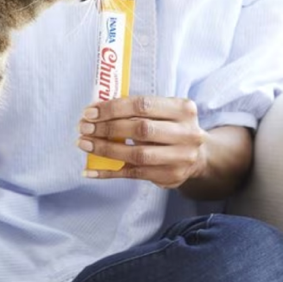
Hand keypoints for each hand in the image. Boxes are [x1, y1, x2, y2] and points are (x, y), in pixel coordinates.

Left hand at [77, 95, 207, 188]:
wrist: (198, 155)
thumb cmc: (170, 126)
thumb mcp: (163, 111)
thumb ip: (137, 109)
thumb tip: (96, 110)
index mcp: (183, 109)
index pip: (142, 105)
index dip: (113, 108)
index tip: (90, 112)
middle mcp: (186, 133)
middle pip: (140, 129)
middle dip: (107, 128)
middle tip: (83, 128)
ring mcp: (180, 157)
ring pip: (136, 154)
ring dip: (105, 149)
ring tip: (84, 144)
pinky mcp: (170, 176)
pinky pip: (133, 174)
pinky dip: (108, 172)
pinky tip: (89, 170)